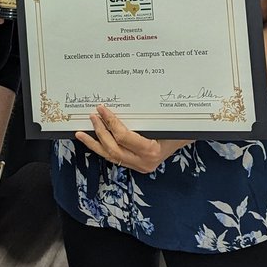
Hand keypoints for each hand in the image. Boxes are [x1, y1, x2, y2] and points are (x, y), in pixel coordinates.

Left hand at [75, 105, 190, 174]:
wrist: (186, 139)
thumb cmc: (178, 127)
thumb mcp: (166, 121)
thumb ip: (149, 116)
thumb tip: (128, 100)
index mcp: (151, 151)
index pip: (124, 137)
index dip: (110, 122)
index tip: (102, 109)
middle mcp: (143, 162)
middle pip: (113, 148)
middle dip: (100, 132)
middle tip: (92, 116)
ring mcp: (138, 166)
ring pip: (110, 156)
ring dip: (94, 144)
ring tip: (80, 133)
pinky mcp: (134, 165)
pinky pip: (113, 157)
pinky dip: (101, 148)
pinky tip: (92, 140)